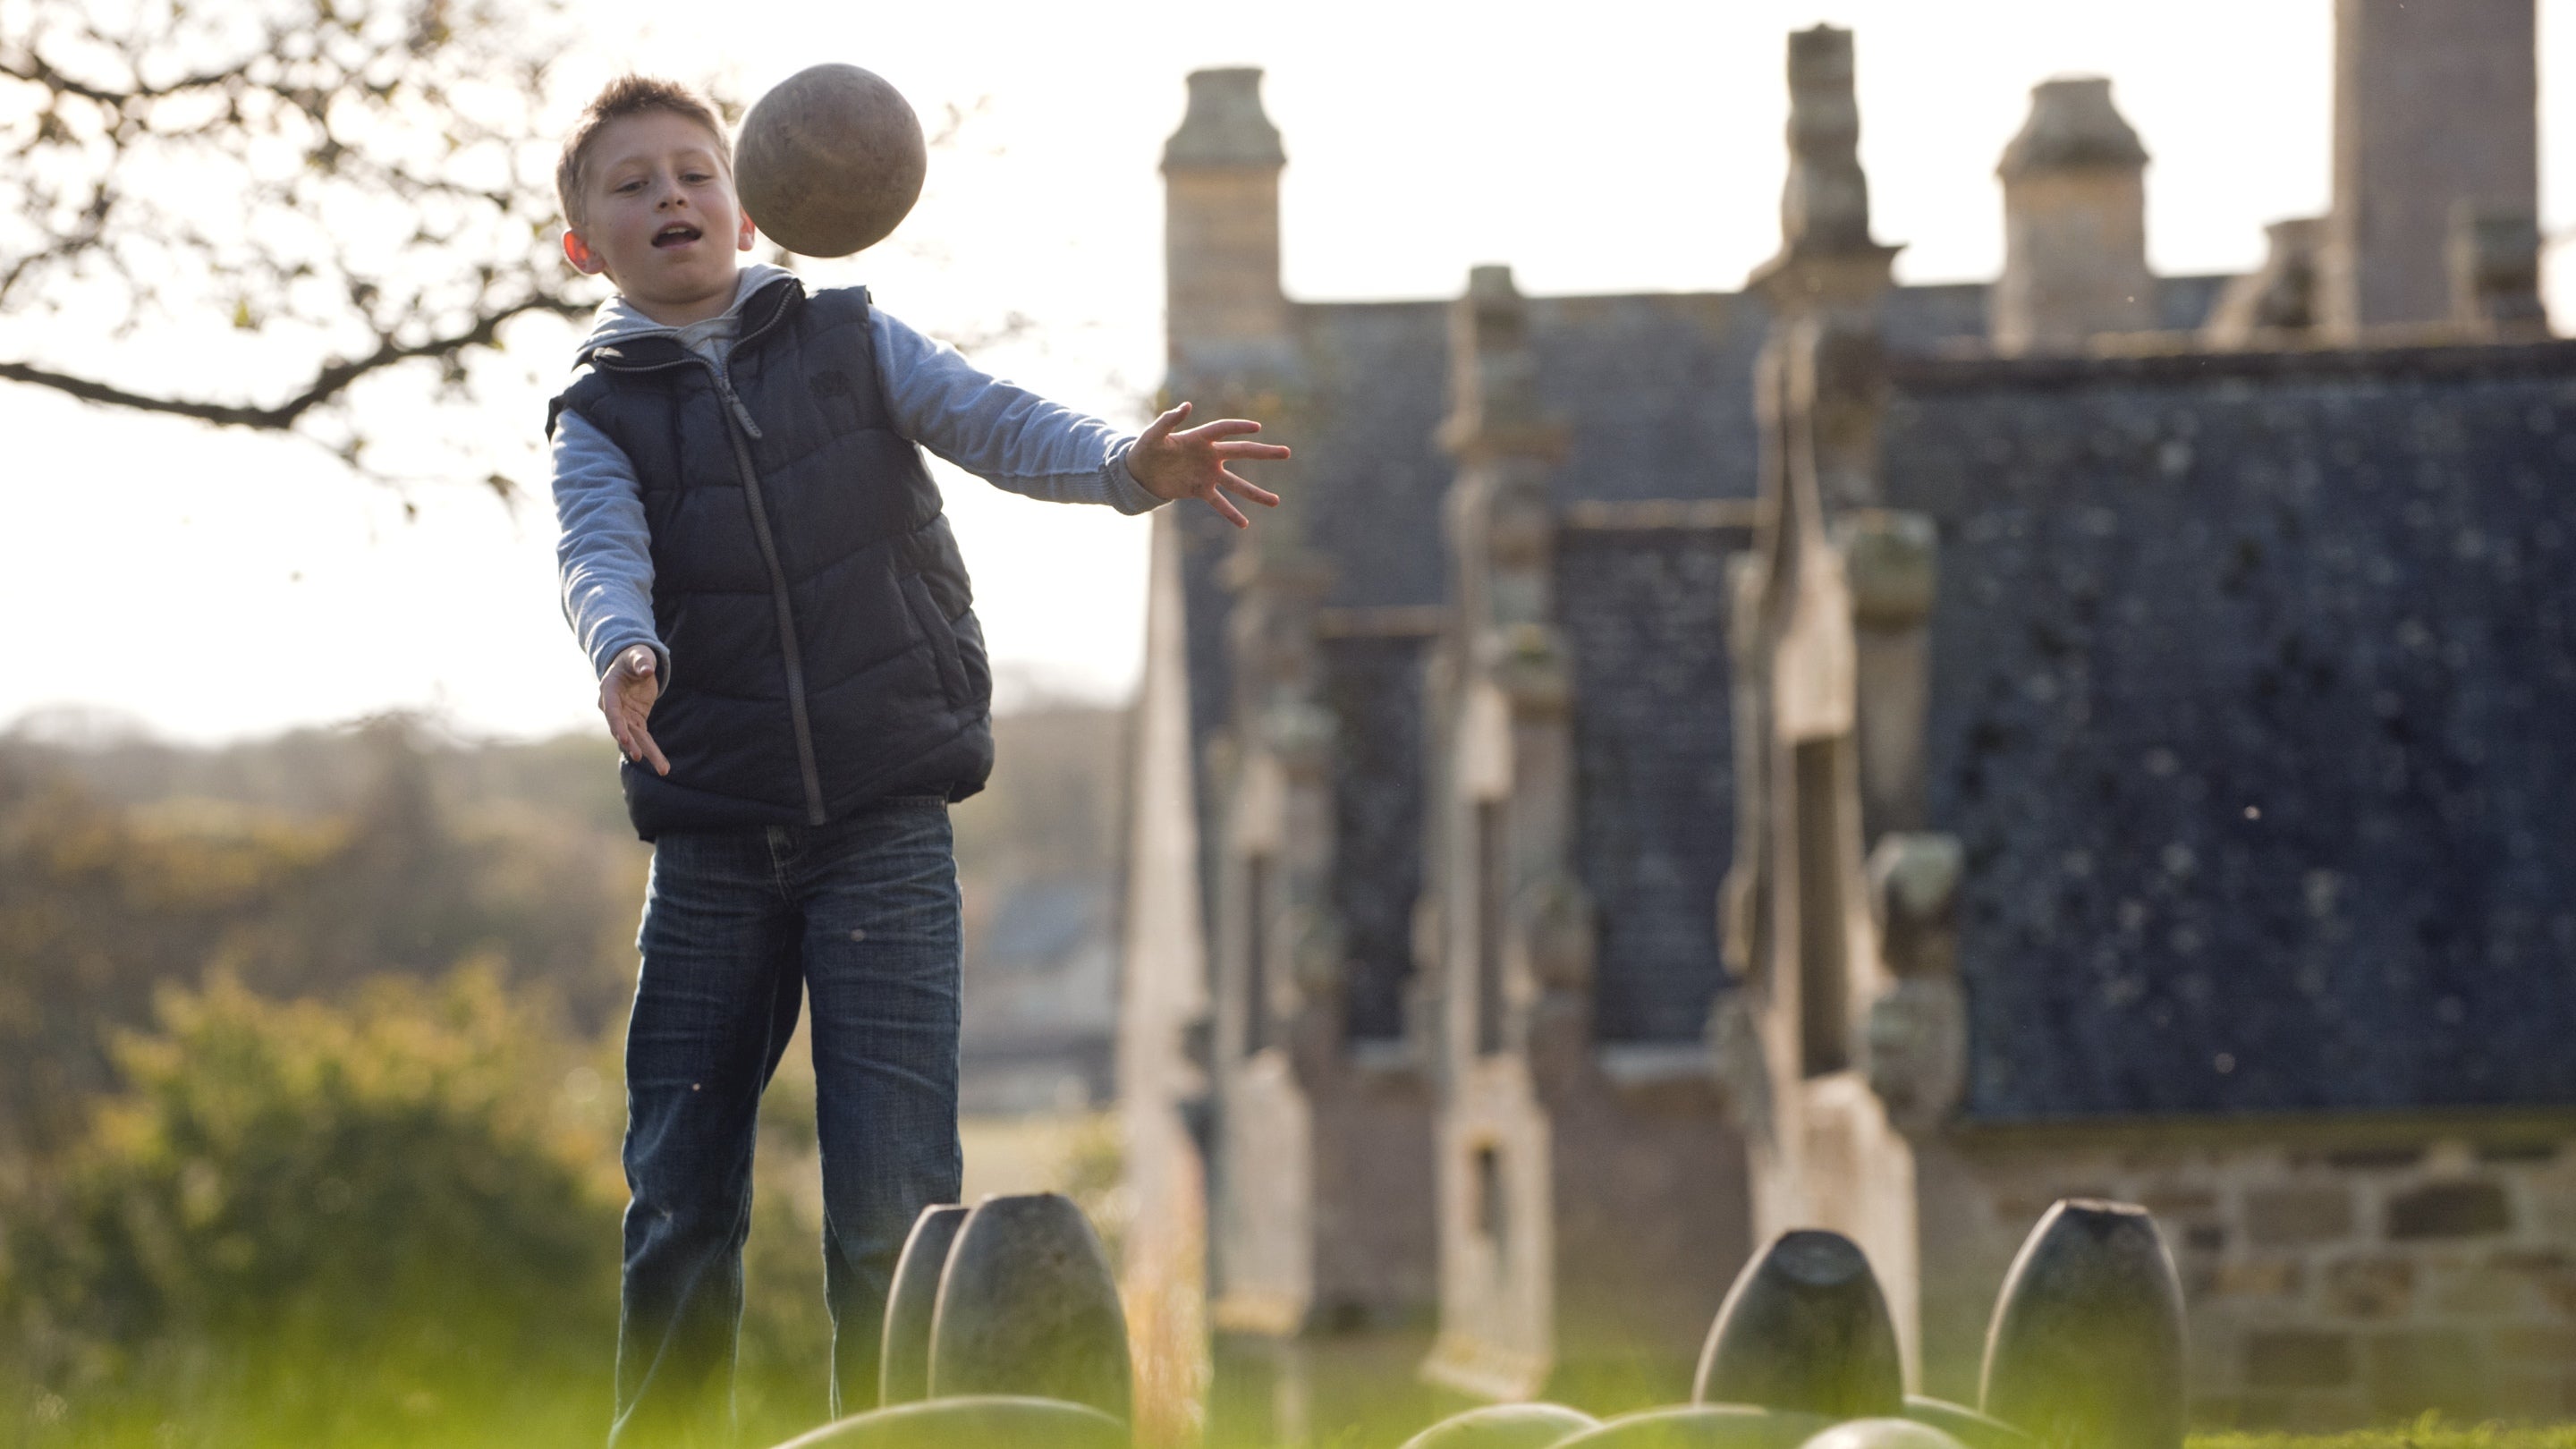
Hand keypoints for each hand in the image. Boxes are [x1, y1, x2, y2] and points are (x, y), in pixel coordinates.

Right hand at [600, 645, 669, 775]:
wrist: (634, 664)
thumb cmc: (634, 658)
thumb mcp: (638, 656)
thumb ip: (641, 662)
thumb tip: (647, 670)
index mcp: (609, 691)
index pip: (611, 711)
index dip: (616, 724)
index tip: (622, 738)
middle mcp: (613, 707)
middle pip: (621, 729)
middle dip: (630, 743)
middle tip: (639, 756)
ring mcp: (624, 717)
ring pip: (634, 738)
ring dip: (648, 753)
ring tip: (663, 769)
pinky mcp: (636, 721)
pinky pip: (644, 738)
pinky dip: (653, 751)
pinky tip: (662, 766)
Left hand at [1125, 401, 1287, 527]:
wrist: (1138, 473)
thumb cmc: (1145, 449)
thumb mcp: (1152, 435)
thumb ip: (1168, 420)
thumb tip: (1186, 405)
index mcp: (1199, 438)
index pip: (1223, 429)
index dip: (1238, 427)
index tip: (1256, 428)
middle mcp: (1209, 455)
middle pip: (1241, 453)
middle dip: (1264, 453)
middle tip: (1286, 452)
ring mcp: (1207, 474)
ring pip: (1236, 484)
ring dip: (1255, 493)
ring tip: (1276, 502)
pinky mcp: (1200, 490)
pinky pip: (1219, 503)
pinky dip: (1231, 513)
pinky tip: (1245, 524)